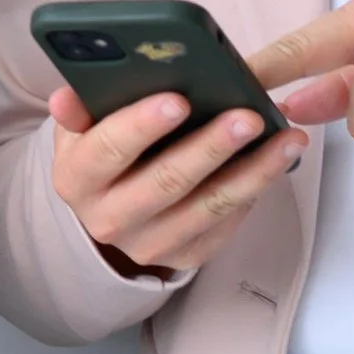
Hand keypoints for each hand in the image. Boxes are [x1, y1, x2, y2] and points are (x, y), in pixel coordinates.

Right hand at [49, 76, 310, 278]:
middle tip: (248, 116)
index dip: (141, 125)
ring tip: (287, 138)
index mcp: (77, 179)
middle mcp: (109, 220)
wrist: (108, 210)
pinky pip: (225, 224)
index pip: (107, 150)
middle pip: (166, 182)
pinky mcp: (184, 257)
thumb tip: (66, 96)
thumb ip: (80, 108)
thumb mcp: (81, 127)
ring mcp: (149, 245)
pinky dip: (255, 191)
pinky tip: (279, 162)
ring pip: (207, 207)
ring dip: (253, 171)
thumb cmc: (101, 151)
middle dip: (210, 147)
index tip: (178, 99)